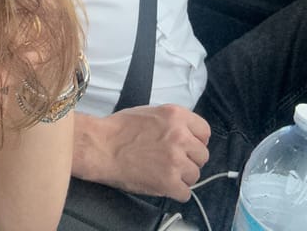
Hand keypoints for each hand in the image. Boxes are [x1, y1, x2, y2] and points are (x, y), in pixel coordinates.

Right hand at [73, 104, 209, 201]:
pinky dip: (175, 192)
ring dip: (182, 176)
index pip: (205, 131)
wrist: (101, 145)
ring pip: (195, 175)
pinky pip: (185, 193)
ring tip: (164, 172)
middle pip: (202, 155)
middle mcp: (180, 136)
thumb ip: (172, 122)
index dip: (196, 140)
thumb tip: (186, 133)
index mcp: (176, 115)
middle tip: (173, 161)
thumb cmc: (120, 128)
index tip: (188, 146)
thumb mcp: (150, 112)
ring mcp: (176, 160)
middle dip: (189, 160)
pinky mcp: (169, 182)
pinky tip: (162, 184)